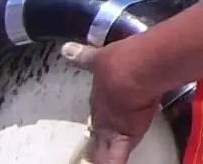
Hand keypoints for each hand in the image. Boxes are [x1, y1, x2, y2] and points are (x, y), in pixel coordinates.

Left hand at [67, 33, 166, 163]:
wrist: (135, 71)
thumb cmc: (121, 61)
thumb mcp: (99, 57)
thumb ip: (84, 57)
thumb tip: (67, 50)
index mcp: (101, 95)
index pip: (99, 106)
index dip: (100, 110)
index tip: (100, 113)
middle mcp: (104, 114)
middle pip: (99, 129)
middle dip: (97, 136)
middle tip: (92, 145)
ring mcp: (112, 127)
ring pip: (103, 148)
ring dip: (99, 154)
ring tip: (95, 159)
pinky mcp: (124, 137)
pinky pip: (115, 159)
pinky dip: (111, 163)